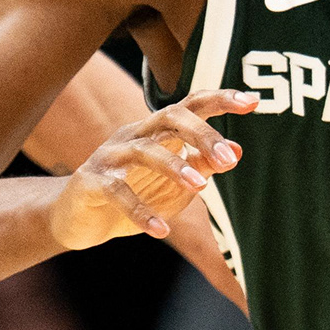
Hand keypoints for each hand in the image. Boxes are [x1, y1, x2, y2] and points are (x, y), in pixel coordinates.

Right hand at [47, 93, 244, 250]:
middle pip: (169, 117)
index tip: (252, 101)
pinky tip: (161, 230)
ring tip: (199, 188)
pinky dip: (140, 211)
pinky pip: (117, 191)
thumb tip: (237, 151)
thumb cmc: (133, 197)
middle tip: (227, 159)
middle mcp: (134, 135)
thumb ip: (202, 166)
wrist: (77, 220)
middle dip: (202, 134)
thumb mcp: (174, 186)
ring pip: (144, 150)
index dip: (220, 99)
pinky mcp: (91, 182)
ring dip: (174, 166)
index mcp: (157, 131)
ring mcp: (110, 156)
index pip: (191, 105)